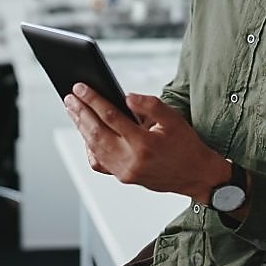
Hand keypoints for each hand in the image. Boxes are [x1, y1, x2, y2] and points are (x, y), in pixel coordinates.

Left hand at [64, 84, 230, 202]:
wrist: (196, 176)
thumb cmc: (186, 145)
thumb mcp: (174, 120)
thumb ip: (151, 105)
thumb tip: (126, 96)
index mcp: (144, 143)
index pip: (111, 117)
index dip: (93, 100)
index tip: (80, 87)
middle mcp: (131, 160)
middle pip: (96, 133)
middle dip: (80, 112)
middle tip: (69, 96)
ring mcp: (124, 172)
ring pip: (94, 147)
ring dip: (80, 127)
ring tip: (72, 110)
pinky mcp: (123, 177)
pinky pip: (99, 162)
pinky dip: (89, 147)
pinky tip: (86, 134)